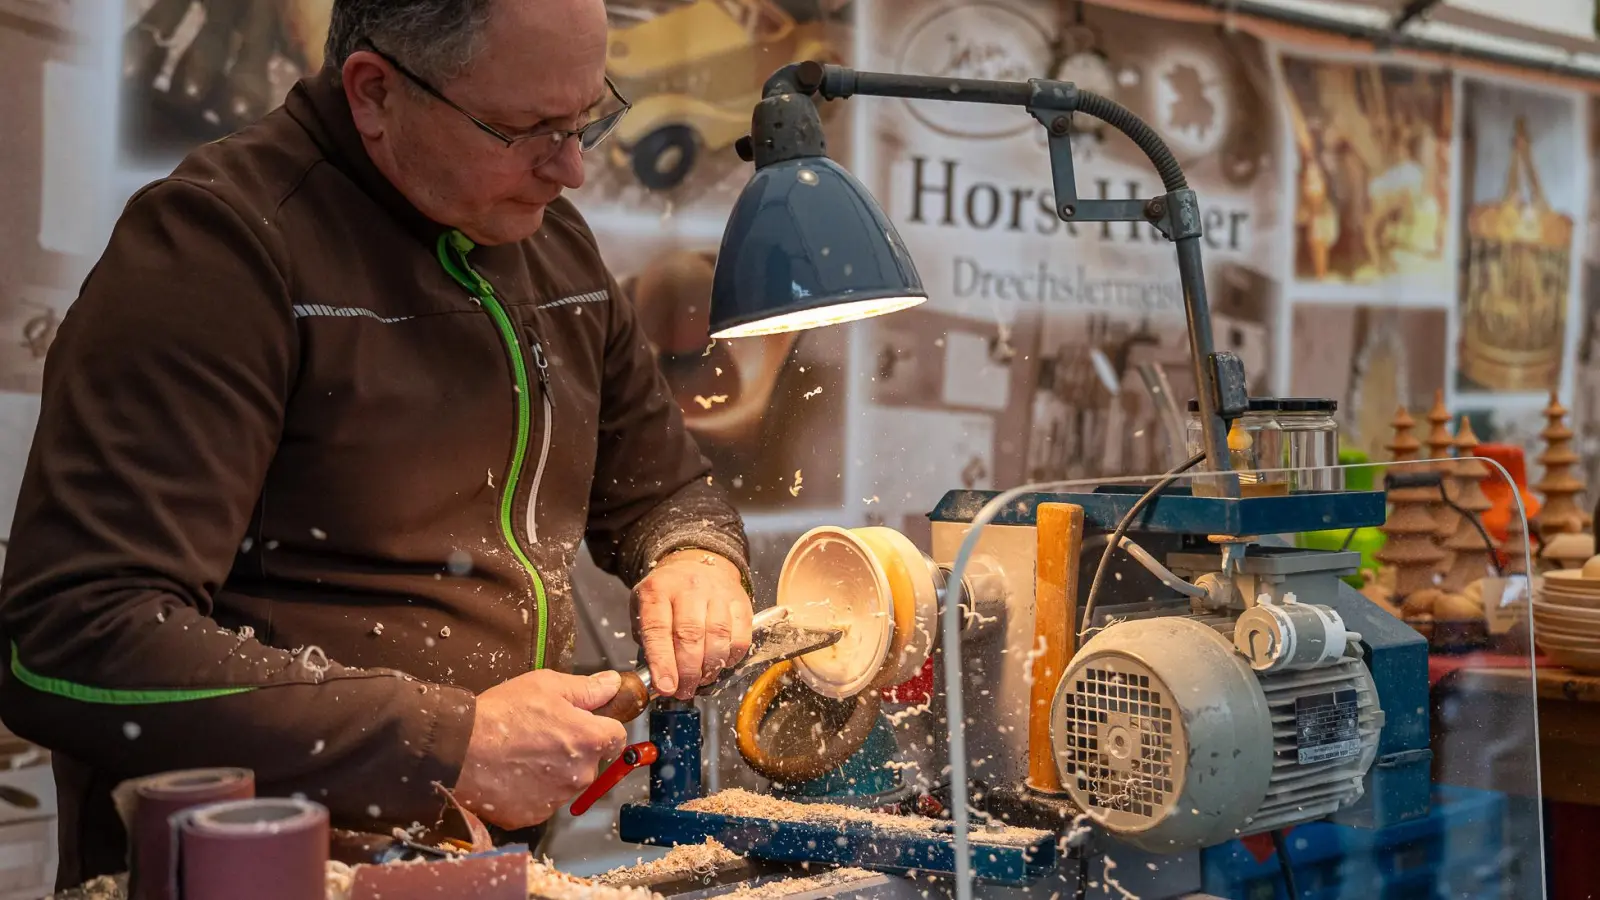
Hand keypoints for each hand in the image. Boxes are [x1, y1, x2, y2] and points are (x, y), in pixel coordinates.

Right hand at [453, 670, 627, 828]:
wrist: (459, 751)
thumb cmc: (501, 715)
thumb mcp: (546, 685)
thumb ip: (586, 688)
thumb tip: (612, 685)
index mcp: (589, 739)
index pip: (616, 736)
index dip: (601, 726)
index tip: (584, 722)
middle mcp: (581, 774)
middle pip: (592, 760)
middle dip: (575, 748)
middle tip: (543, 734)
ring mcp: (558, 798)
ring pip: (568, 781)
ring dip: (555, 770)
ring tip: (522, 753)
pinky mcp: (535, 815)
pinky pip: (544, 800)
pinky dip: (533, 789)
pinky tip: (513, 773)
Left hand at [633, 550, 751, 699]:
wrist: (697, 563)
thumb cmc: (668, 596)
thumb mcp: (645, 609)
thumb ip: (648, 642)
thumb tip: (660, 679)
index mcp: (658, 591)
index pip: (658, 629)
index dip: (662, 662)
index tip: (666, 687)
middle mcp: (688, 588)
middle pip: (691, 635)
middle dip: (687, 671)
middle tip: (683, 690)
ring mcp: (717, 593)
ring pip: (718, 636)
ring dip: (710, 668)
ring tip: (701, 680)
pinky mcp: (740, 601)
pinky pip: (740, 636)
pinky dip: (731, 657)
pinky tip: (720, 664)